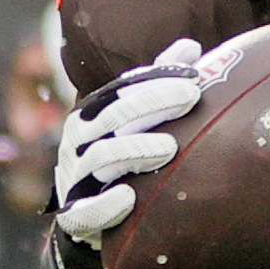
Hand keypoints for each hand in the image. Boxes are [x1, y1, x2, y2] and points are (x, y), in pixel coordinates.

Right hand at [54, 39, 205, 245]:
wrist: (94, 221)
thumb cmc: (125, 161)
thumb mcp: (139, 121)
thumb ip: (159, 86)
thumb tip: (191, 47)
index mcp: (94, 115)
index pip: (122, 90)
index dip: (155, 80)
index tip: (193, 78)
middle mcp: (80, 142)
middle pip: (113, 116)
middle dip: (151, 103)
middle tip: (190, 98)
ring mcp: (75, 179)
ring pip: (100, 158)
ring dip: (135, 150)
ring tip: (169, 148)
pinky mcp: (75, 216)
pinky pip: (84, 211)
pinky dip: (105, 204)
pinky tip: (130, 197)